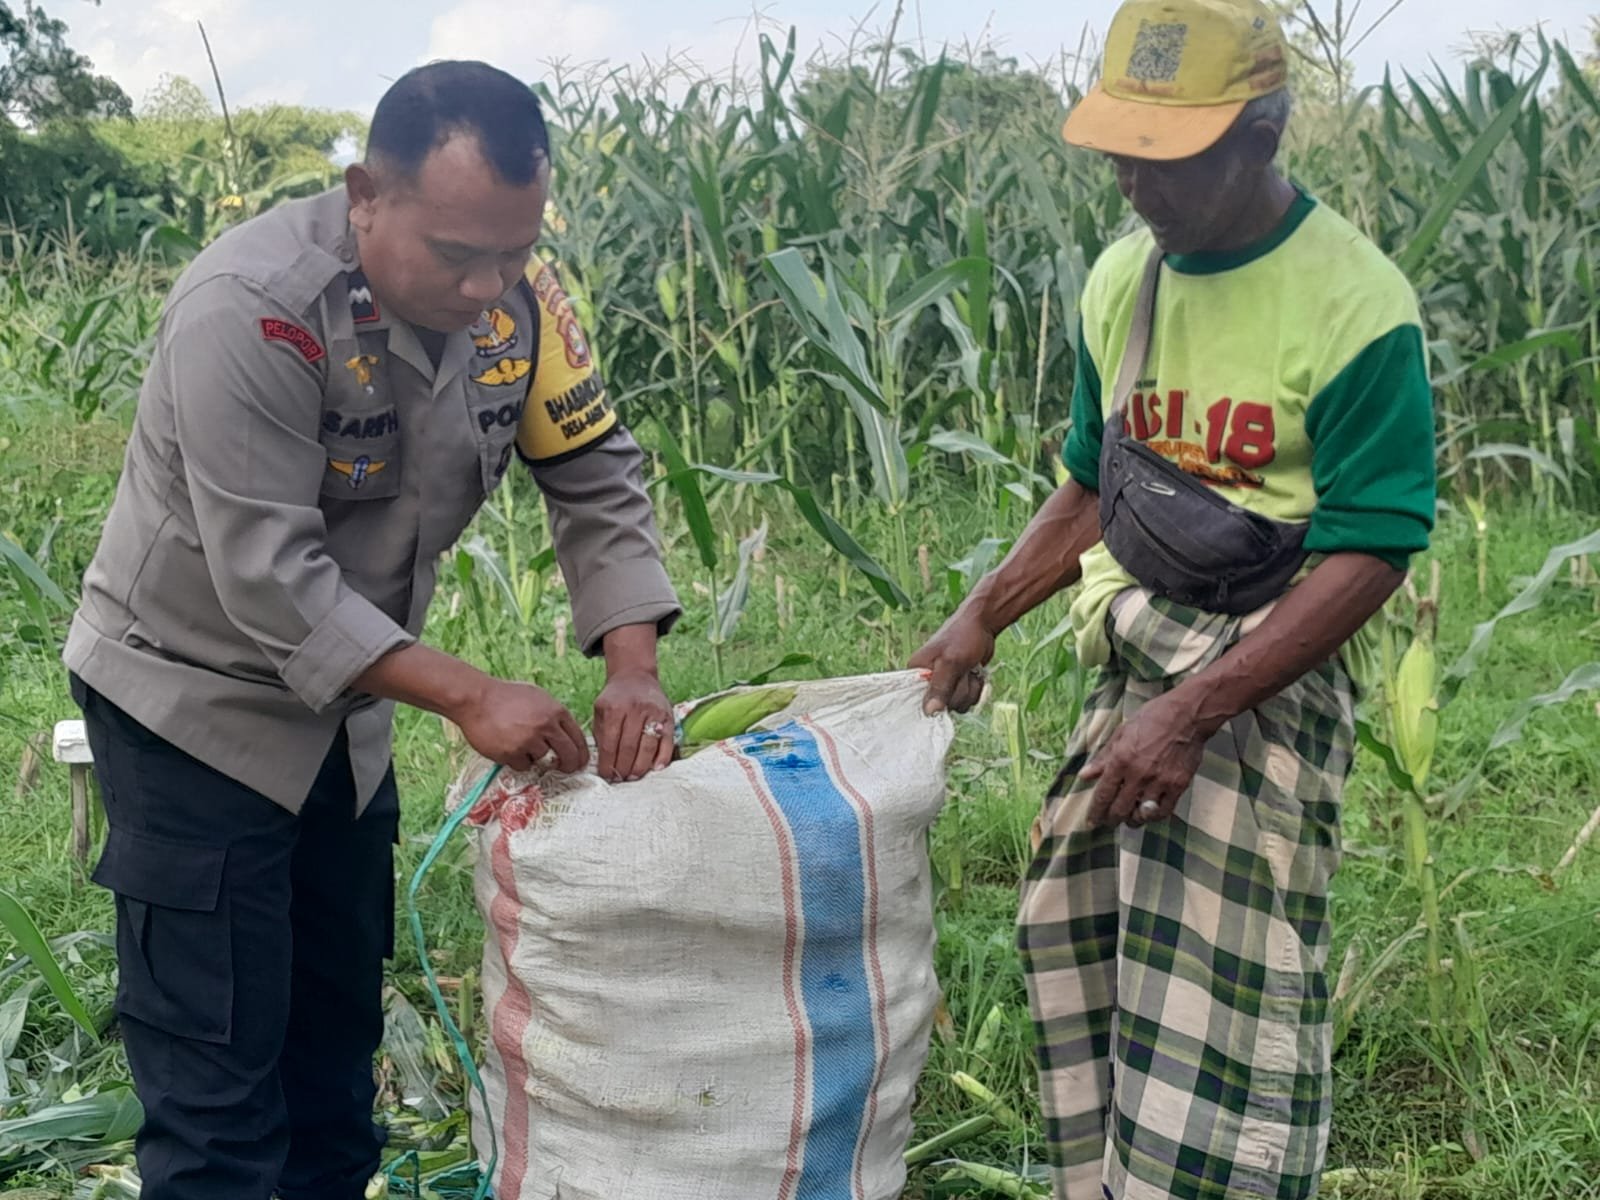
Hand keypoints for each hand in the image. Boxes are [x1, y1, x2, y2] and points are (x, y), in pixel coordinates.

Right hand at [453, 679, 589, 774]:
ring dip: (536, 758)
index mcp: (555, 711)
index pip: (578, 738)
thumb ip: (554, 716)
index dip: (582, 754)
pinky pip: (524, 766)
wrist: (476, 699)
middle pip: (569, 755)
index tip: (580, 762)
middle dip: (569, 766)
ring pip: (544, 761)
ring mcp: (529, 740)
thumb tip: (568, 736)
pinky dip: (519, 761)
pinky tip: (509, 747)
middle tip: (565, 769)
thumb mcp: (538, 698)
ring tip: (521, 744)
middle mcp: (546, 726)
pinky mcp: (512, 753)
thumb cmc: (506, 697)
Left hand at [593, 669, 674, 782]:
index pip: (610, 744)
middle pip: (629, 748)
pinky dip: (662, 757)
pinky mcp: (669, 717)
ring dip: (641, 766)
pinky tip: (655, 768)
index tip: (606, 775)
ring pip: (648, 747)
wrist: (636, 677)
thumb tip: (603, 762)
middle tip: (620, 778)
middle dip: (623, 768)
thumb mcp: (600, 710)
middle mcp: (636, 710)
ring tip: (634, 776)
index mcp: (614, 709)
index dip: (608, 764)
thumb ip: (601, 734)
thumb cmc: (616, 698)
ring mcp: (654, 713)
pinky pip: (667, 742)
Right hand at [909, 611, 995, 715]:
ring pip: (959, 705)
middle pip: (944, 706)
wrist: (982, 625)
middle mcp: (927, 681)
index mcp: (916, 672)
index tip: (950, 683)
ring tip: (969, 668)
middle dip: (960, 690)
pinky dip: (976, 688)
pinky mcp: (958, 686)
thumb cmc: (963, 636)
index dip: (938, 698)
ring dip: (970, 688)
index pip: (920, 701)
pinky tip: (975, 672)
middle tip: (963, 669)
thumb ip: (940, 687)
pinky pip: (968, 700)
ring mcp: (944, 685)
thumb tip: (929, 712)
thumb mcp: (951, 662)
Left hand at [1081, 691, 1205, 827]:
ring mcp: (1160, 782)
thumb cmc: (1152, 718)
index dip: (1095, 812)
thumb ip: (1103, 757)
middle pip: (1120, 809)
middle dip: (1111, 819)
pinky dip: (1153, 816)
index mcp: (1121, 760)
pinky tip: (1148, 813)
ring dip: (1132, 820)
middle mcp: (1138, 774)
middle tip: (1109, 821)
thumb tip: (1084, 775)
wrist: (1187, 715)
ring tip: (1129, 818)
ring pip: (1141, 815)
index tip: (1091, 821)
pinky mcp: (1178, 786)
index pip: (1103, 794)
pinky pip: (1163, 811)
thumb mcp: (1121, 732)